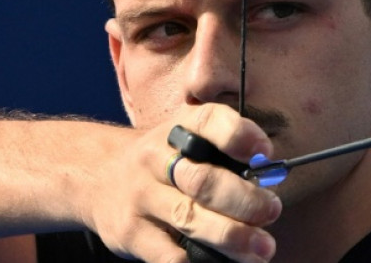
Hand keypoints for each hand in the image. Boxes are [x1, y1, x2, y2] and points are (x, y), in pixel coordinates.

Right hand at [85, 104, 281, 262]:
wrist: (97, 176)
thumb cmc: (166, 161)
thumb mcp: (189, 140)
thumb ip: (227, 154)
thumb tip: (271, 178)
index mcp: (180, 128)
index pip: (211, 121)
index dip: (240, 136)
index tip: (267, 154)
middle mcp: (156, 158)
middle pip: (203, 179)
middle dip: (244, 200)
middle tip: (272, 211)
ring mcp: (140, 196)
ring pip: (188, 218)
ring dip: (231, 235)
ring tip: (262, 248)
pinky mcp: (130, 233)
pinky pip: (168, 255)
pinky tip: (223, 262)